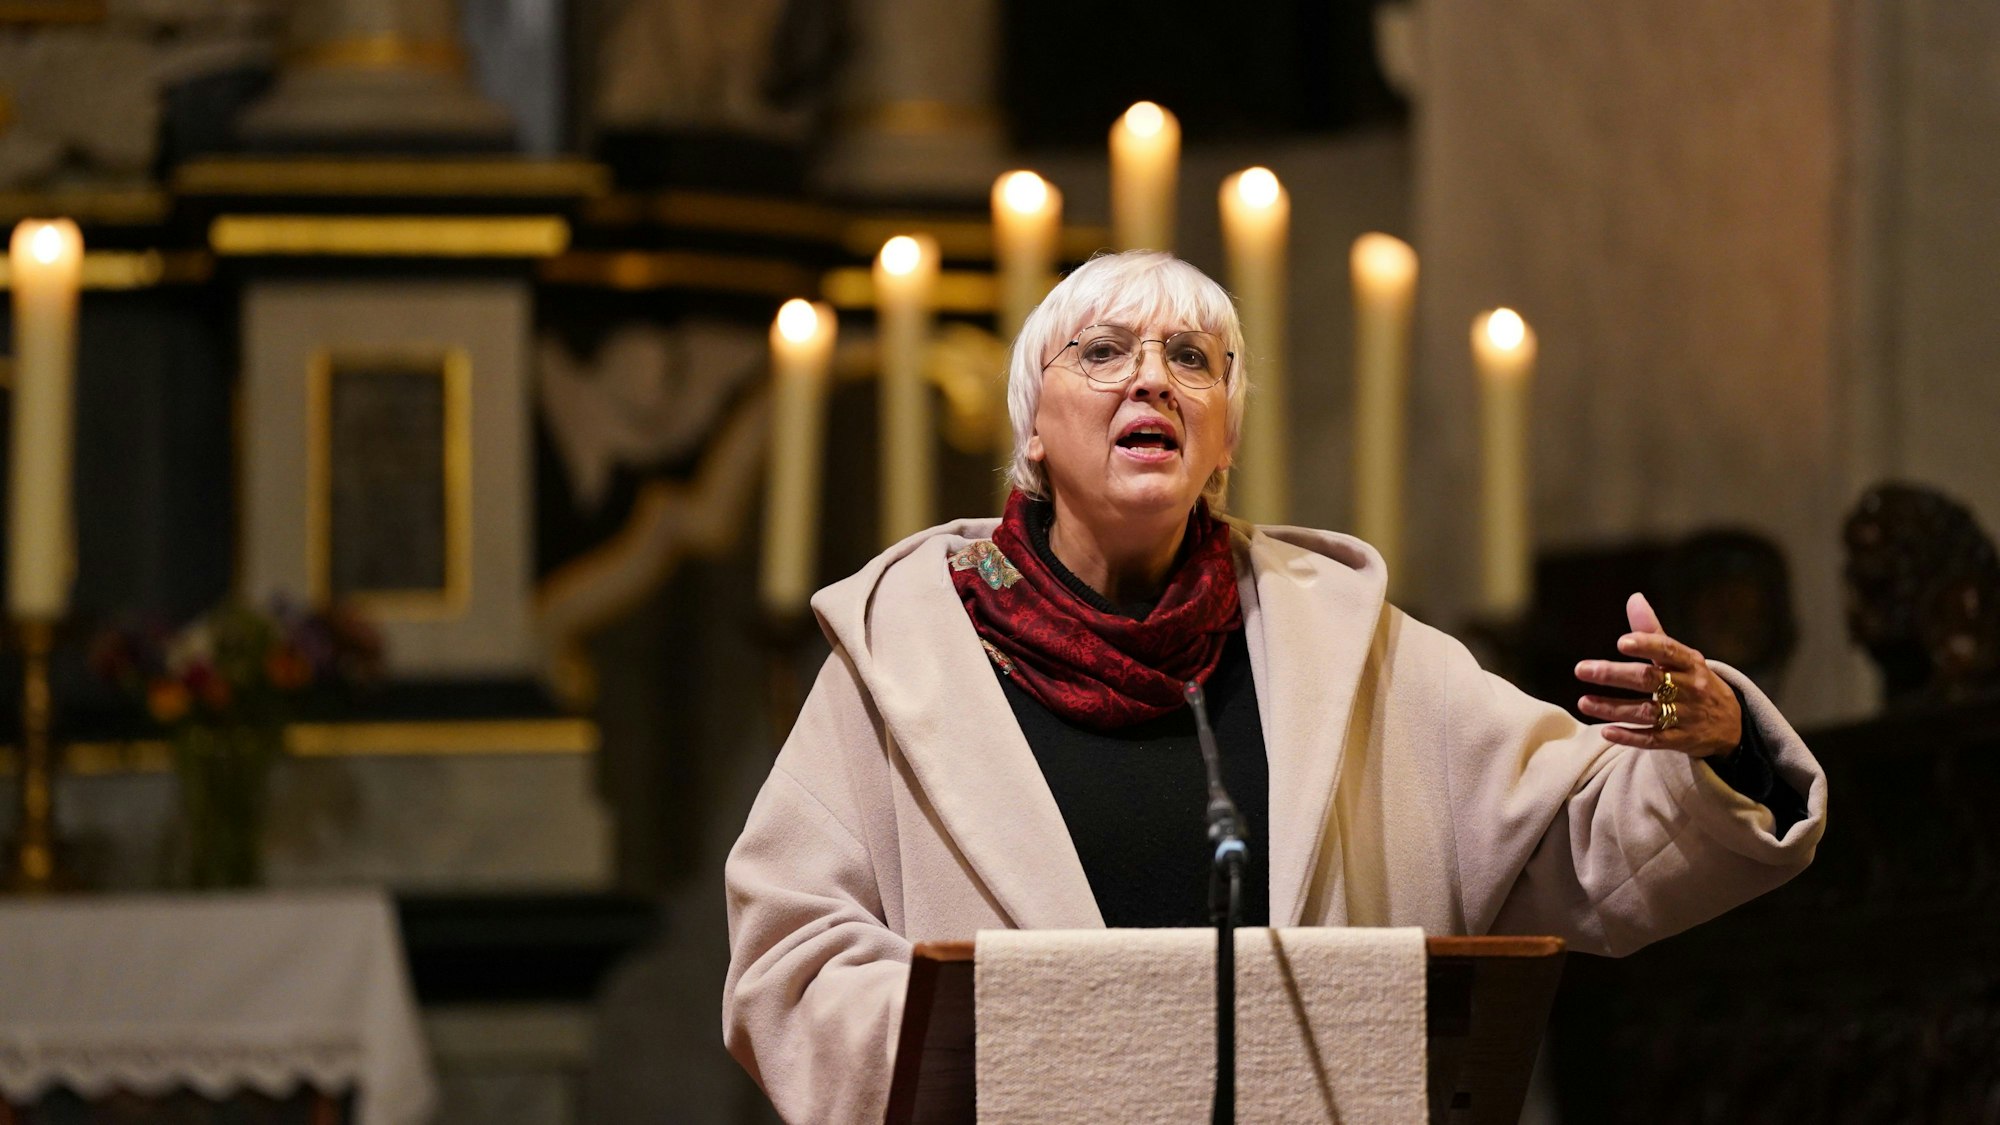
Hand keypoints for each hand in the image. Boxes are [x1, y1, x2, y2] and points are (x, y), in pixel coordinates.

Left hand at [1573, 592, 1743, 757]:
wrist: (1732, 724)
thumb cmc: (1696, 682)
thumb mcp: (1683, 657)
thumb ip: (1653, 632)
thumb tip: (1634, 598)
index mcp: (1690, 662)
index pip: (1668, 650)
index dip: (1646, 645)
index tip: (1621, 642)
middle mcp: (1688, 688)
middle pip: (1649, 680)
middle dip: (1614, 674)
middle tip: (1581, 669)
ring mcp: (1685, 715)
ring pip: (1646, 712)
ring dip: (1613, 708)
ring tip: (1584, 702)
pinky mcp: (1680, 740)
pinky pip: (1653, 739)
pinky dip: (1630, 736)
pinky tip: (1606, 731)